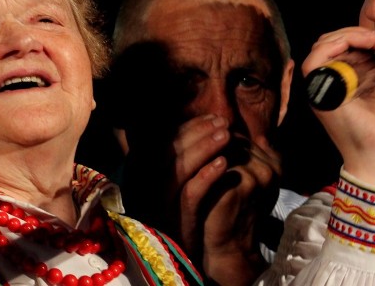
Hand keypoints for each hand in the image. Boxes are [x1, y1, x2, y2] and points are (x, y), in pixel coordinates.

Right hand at [122, 113, 279, 284]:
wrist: (197, 258)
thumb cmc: (195, 214)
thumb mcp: (185, 183)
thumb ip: (188, 158)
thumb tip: (205, 125)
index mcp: (148, 176)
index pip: (167, 143)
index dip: (190, 127)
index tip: (213, 118)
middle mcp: (149, 189)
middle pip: (170, 152)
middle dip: (198, 133)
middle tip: (223, 121)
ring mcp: (161, 207)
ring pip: (178, 170)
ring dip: (203, 148)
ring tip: (226, 135)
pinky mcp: (177, 223)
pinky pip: (190, 195)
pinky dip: (206, 177)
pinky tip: (223, 164)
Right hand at [302, 26, 374, 186]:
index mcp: (343, 80)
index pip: (340, 46)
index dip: (359, 35)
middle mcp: (328, 82)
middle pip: (327, 42)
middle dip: (353, 32)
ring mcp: (321, 88)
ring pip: (320, 46)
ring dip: (346, 36)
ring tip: (371, 41)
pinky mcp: (318, 94)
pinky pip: (313, 61)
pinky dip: (335, 46)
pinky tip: (360, 46)